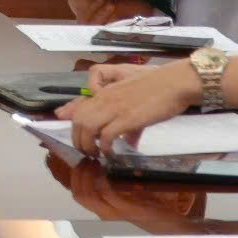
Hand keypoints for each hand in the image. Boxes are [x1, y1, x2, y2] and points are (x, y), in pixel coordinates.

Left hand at [58, 60, 195, 154]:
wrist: (173, 82)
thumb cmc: (158, 88)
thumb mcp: (136, 100)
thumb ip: (128, 119)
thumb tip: (130, 141)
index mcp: (106, 91)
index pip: (80, 104)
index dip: (70, 114)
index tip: (64, 122)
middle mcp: (106, 98)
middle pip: (79, 119)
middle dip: (78, 138)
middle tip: (85, 151)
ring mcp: (114, 108)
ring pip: (87, 128)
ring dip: (87, 145)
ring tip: (95, 155)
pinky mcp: (126, 119)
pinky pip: (105, 136)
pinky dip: (104, 148)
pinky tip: (110, 154)